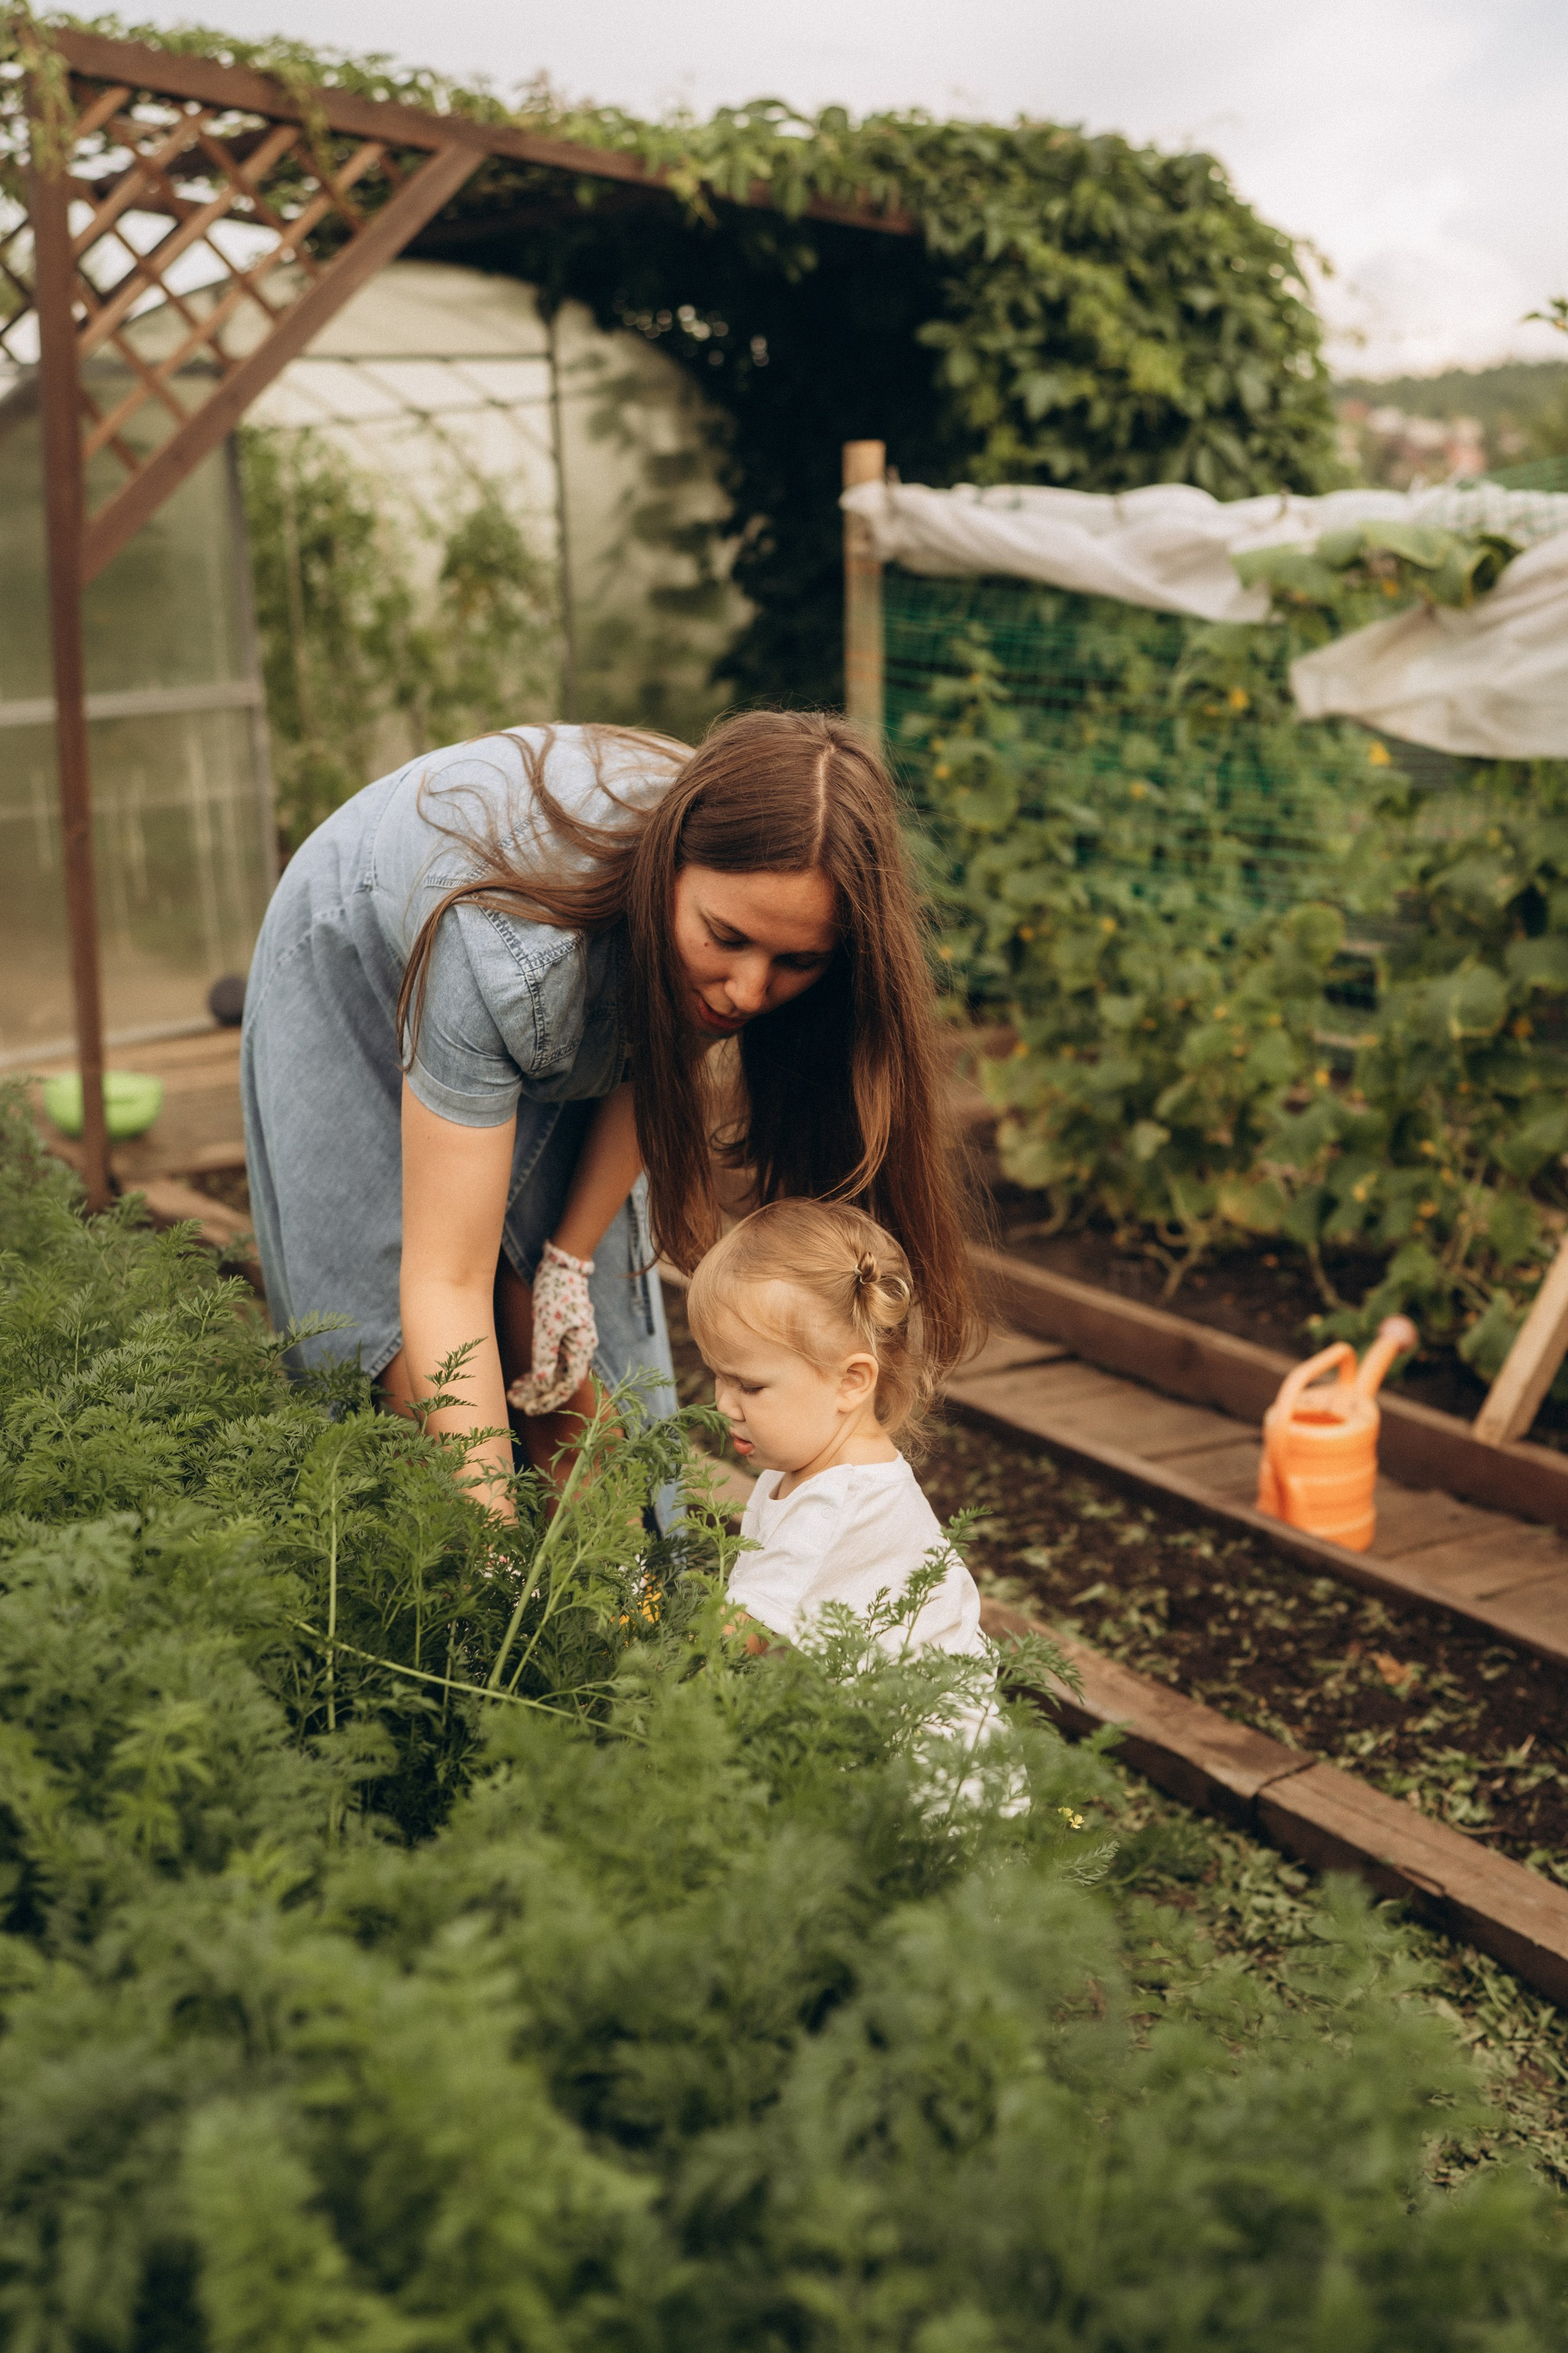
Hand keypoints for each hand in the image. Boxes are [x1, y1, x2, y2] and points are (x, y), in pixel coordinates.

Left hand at [506, 1240, 597, 1416]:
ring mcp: (571, 1343)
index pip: (567, 1386)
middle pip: (560, 1382)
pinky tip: (521, 1378)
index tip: (528, 1408)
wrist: (562, 1265)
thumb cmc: (556, 1293)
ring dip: (535, 1384)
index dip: (548, 1400)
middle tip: (514, 1402)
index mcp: (582, 1349)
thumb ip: (545, 1357)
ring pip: (554, 1373)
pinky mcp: (562, 1335)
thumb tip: (541, 1386)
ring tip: (513, 1392)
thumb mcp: (547, 1326)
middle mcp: (580, 1350)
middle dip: (538, 1395)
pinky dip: (536, 1370)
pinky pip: (551, 1361)